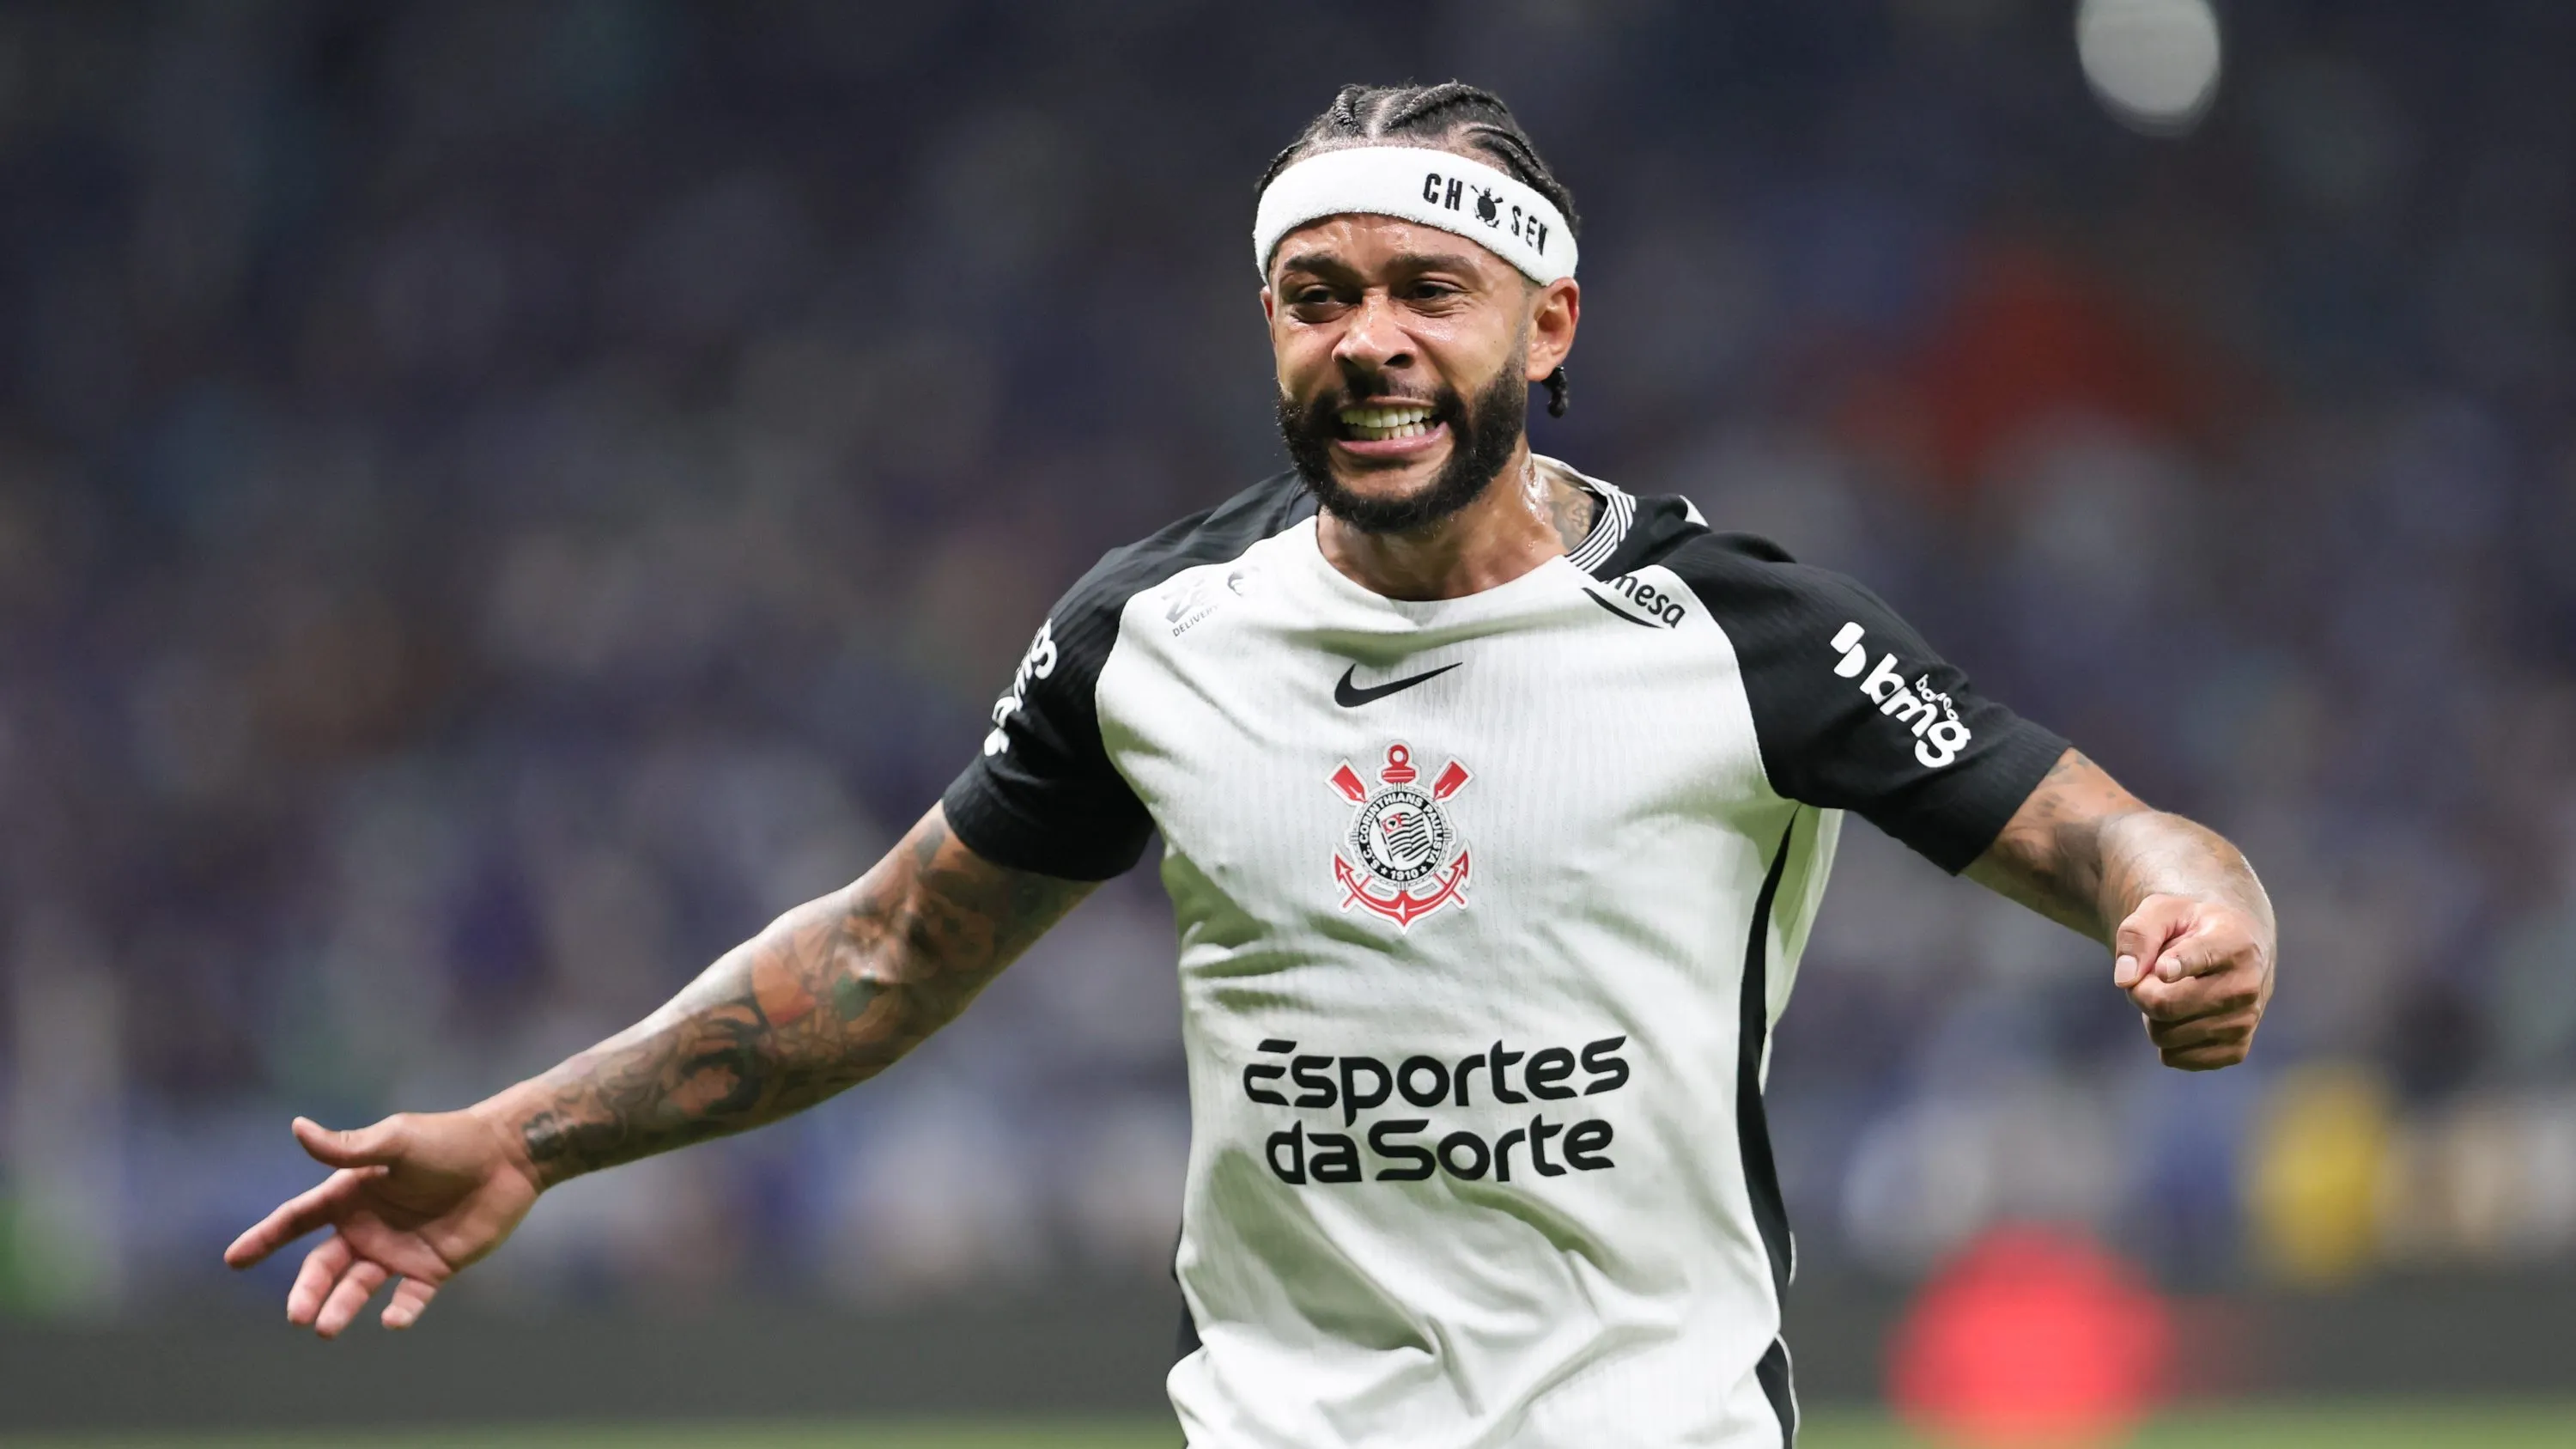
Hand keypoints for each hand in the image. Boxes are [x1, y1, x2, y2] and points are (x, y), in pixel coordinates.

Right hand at [222, 1110, 541, 1336]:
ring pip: (358, 1288)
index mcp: (351, 1194)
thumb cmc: (449, 1141)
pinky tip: (391, 1319)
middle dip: (307, 1291)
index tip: (233, 1259)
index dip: (265, 1238)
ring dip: (341, 1307)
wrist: (508, 1156)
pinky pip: (410, 1298)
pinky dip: (400, 1311)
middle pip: (323, 1266)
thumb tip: (297, 1128)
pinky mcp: (433, 1268)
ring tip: (327, 1327)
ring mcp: (398, 1250)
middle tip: (298, 1316)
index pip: (297, 1219)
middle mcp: (368, 1227)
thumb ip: (349, 1148)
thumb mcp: (396, 1141)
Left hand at [2112, 892, 2273, 1070]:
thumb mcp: (2161, 910)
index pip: (2200, 959)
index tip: (2163, 970)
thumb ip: (2136, 935)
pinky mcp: (2236, 1050)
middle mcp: (2246, 986)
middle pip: (2164, 1005)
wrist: (2237, 948)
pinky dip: (2166, 1041)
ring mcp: (2245, 1022)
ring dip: (2153, 1016)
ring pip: (2164, 1035)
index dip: (2177, 965)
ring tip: (2172, 992)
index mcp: (2232, 943)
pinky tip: (2184, 1016)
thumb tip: (2125, 978)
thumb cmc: (2191, 926)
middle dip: (2141, 992)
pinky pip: (2174, 1058)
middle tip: (2149, 976)